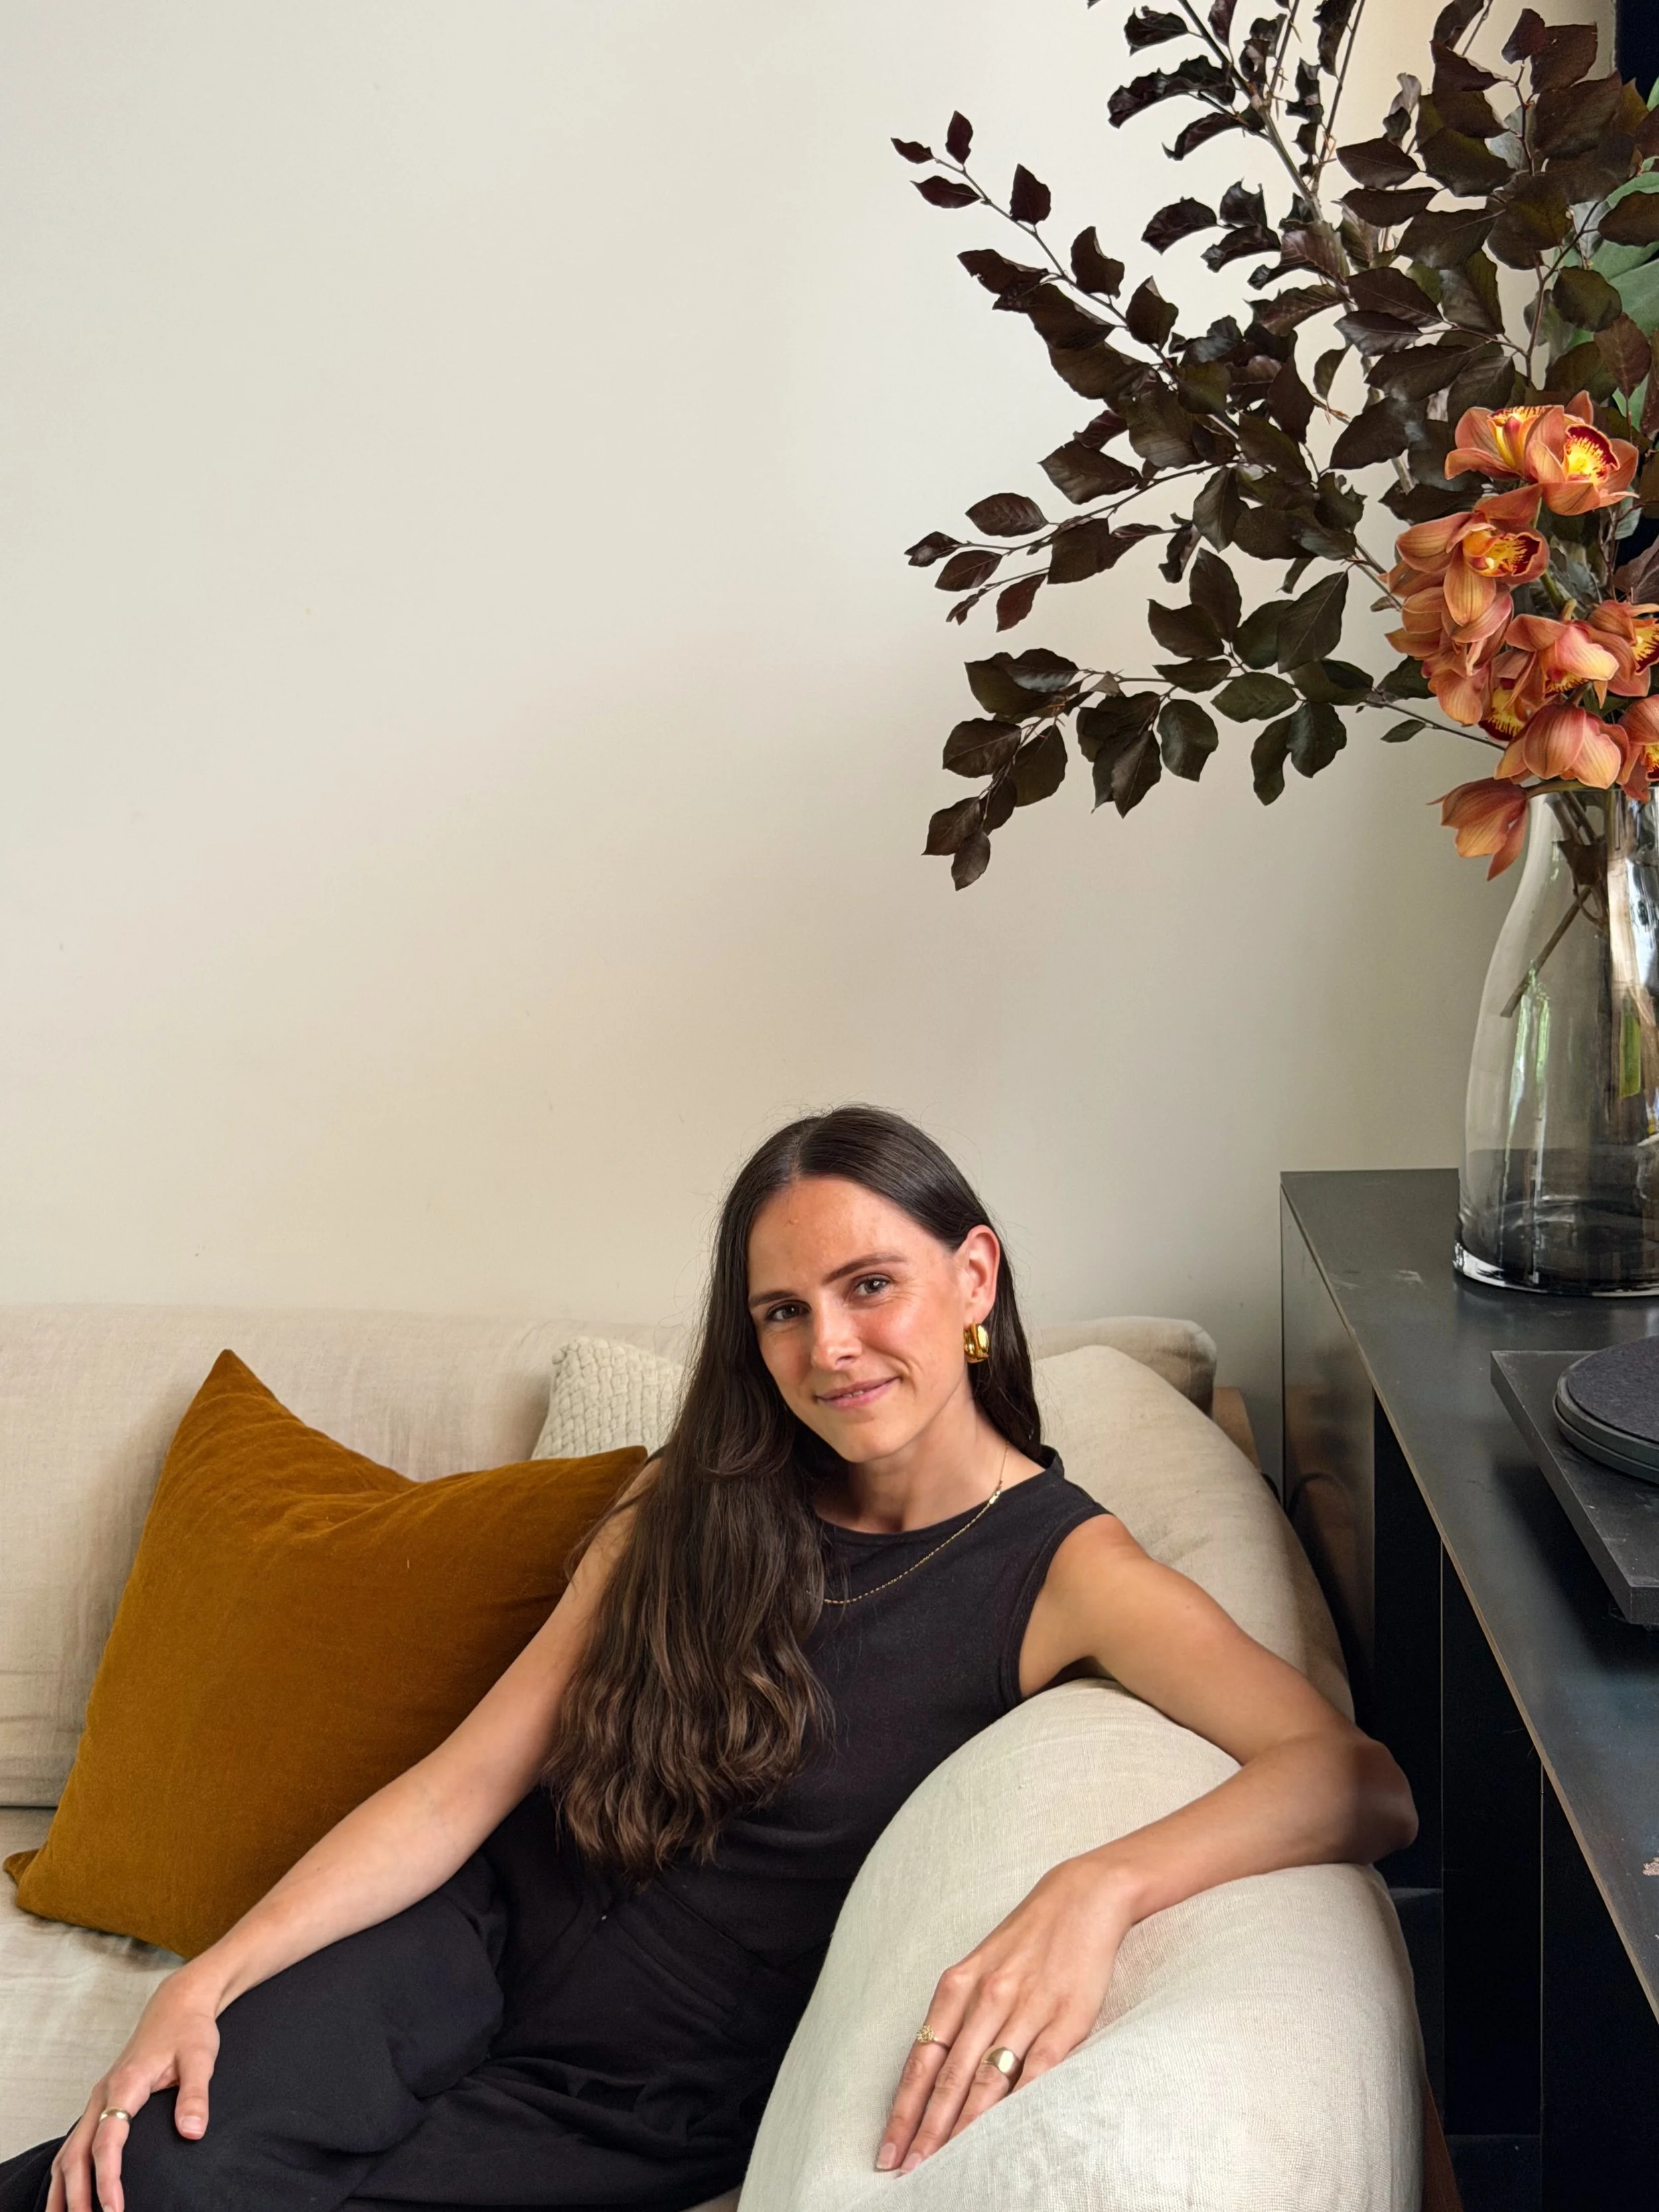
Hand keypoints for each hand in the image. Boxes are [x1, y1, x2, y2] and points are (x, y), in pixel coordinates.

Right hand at [47, 1972, 220, 2211]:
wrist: (177, 2004)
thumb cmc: (189, 2030)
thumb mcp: (201, 2057)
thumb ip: (196, 2095)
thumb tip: (192, 2132)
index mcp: (126, 2083)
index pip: (108, 2140)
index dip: (108, 2178)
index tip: (115, 2209)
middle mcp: (103, 2093)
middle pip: (77, 2152)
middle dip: (77, 2194)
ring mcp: (98, 2097)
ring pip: (68, 2150)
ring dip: (64, 2188)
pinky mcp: (101, 2102)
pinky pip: (75, 2142)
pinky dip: (67, 2172)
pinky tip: (68, 2194)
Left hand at [875, 1853, 1135, 2174]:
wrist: (1081, 1898)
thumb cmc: (1026, 1938)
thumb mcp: (980, 1965)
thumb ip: (958, 2013)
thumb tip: (932, 2069)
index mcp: (958, 1985)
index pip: (922, 2059)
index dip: (904, 2107)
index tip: (887, 2147)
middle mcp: (986, 1998)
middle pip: (948, 2076)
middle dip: (924, 2129)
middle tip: (905, 2170)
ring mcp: (1025, 2009)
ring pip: (985, 2080)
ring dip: (962, 2128)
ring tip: (944, 2164)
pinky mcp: (1065, 2020)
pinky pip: (1035, 2071)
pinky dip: (1016, 2107)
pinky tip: (1002, 2136)